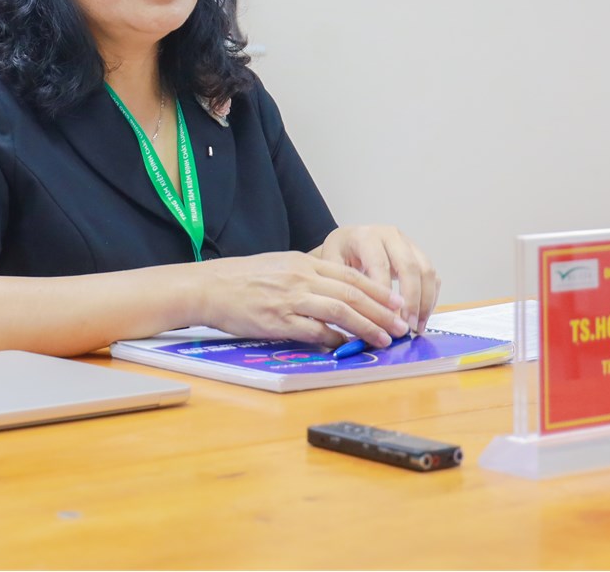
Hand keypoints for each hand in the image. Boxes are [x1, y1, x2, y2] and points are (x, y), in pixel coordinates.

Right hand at [192, 251, 407, 349]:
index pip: (351, 275)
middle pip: (352, 294)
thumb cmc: (242, 278)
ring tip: (384, 339)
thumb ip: (308, 279)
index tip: (397, 303)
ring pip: (340, 312)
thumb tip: (336, 296)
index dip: (378, 290)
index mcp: (304, 263)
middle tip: (400, 325)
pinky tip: (345, 346)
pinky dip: (333, 340)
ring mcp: (290, 300)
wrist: (209, 286)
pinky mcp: (278, 321)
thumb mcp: (280, 267)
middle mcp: (301, 278)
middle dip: (381, 311)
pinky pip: (313, 331)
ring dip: (366, 327)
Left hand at [312, 225, 438, 331]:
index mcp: (365, 237)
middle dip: (412, 300)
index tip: (387, 320)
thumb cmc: (339, 255)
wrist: (348, 240)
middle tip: (407, 327)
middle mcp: (390, 235)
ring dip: (425, 302)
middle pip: (409, 266)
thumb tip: (356, 319)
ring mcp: (408, 242)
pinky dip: (431, 298)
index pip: (380, 265)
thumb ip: (342, 287)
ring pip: (426, 270)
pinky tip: (422, 318)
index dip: (385, 295)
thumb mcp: (330, 265)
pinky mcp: (419, 254)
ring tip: (417, 328)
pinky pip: (433, 276)